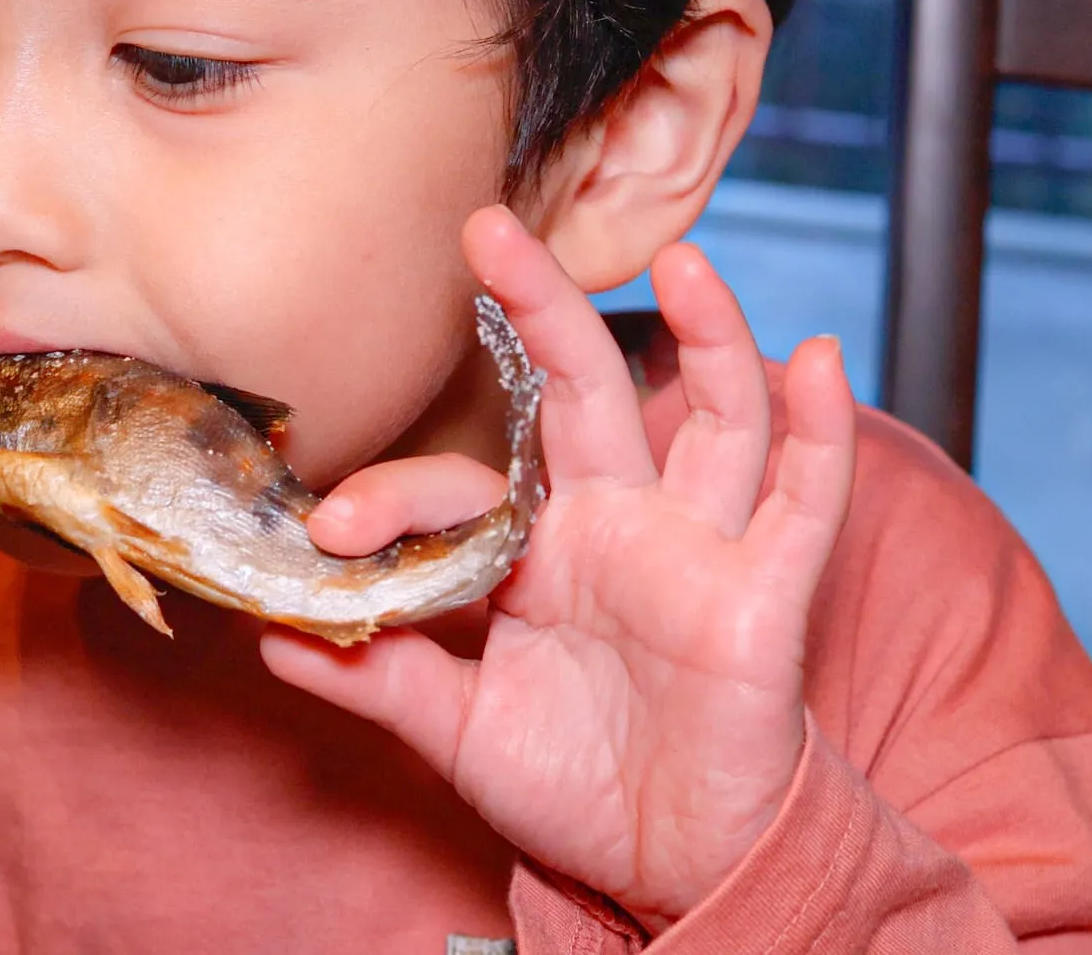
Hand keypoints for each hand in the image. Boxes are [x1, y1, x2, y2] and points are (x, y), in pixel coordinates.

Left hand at [257, 206, 855, 929]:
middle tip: (487, 228)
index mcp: (538, 548)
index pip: (466, 489)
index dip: (399, 499)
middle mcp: (619, 526)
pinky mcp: (764, 594)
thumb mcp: (457, 731)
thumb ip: (379, 678)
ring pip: (714, 420)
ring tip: (682, 260)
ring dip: (709, 336)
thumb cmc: (574, 782)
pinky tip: (816, 360)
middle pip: (586, 391)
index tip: (331, 531)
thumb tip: (271, 636)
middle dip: (542, 308)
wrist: (669, 863)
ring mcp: (695, 550)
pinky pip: (803, 502)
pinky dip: (820, 431)